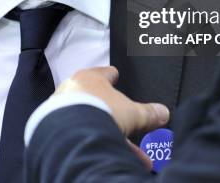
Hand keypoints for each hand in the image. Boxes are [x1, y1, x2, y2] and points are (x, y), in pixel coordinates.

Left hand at [55, 66, 169, 136]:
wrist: (71, 131)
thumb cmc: (99, 111)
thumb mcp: (132, 113)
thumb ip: (148, 112)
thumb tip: (163, 112)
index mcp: (91, 77)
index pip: (103, 73)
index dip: (111, 75)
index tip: (114, 74)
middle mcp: (74, 88)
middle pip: (95, 98)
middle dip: (111, 111)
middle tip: (122, 119)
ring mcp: (63, 106)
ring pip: (88, 117)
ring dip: (104, 128)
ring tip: (121, 145)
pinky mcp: (56, 124)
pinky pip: (78, 130)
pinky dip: (91, 137)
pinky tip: (103, 147)